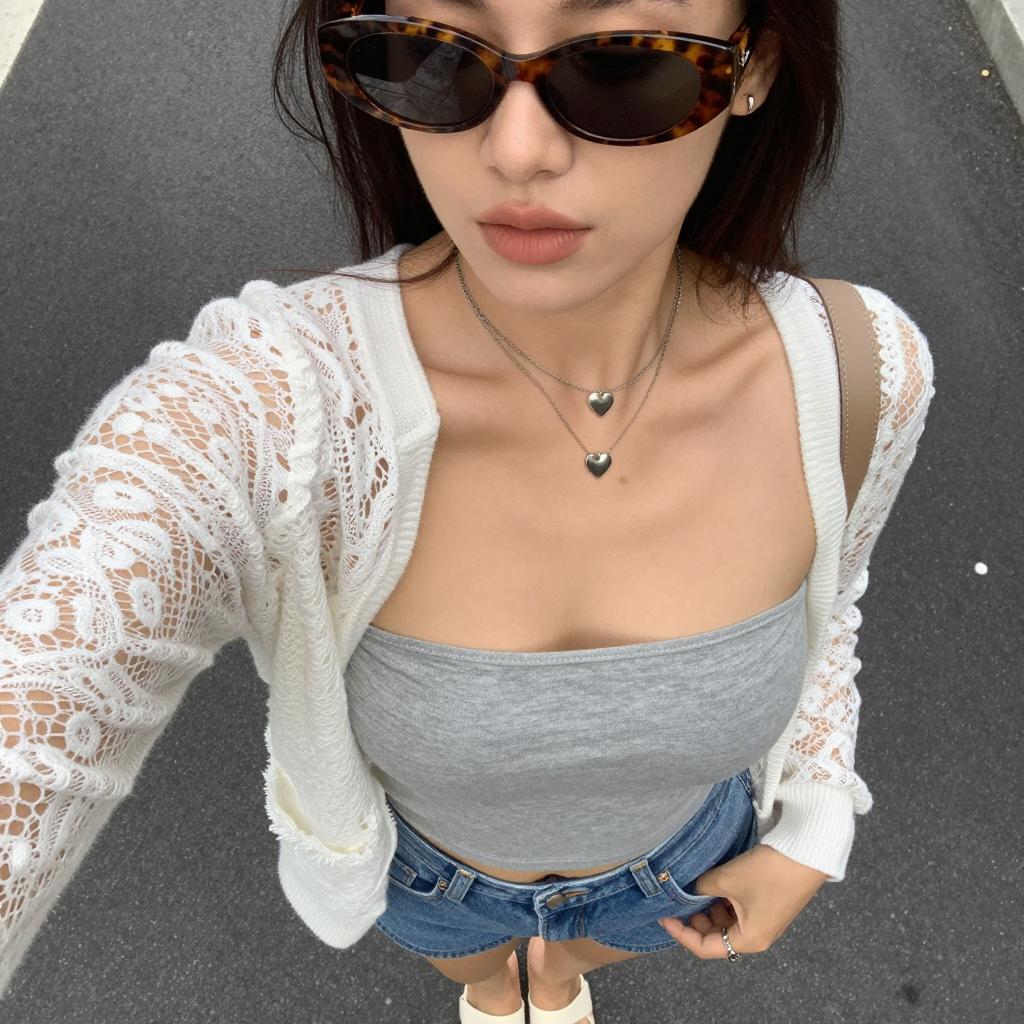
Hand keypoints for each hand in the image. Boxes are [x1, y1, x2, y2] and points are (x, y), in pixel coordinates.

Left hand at [657, 843, 828, 958]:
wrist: (806, 852)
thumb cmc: (767, 872)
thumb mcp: (726, 879)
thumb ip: (701, 888)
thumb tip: (689, 889)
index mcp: (748, 941)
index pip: (704, 948)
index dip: (681, 933)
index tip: (663, 916)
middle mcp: (757, 936)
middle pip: (716, 937)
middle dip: (695, 920)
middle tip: (678, 898)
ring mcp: (764, 920)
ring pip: (727, 921)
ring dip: (709, 907)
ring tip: (695, 887)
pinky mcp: (769, 904)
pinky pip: (738, 909)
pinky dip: (723, 900)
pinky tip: (714, 883)